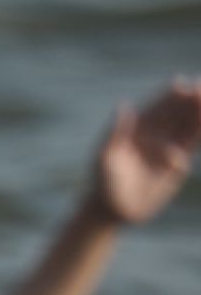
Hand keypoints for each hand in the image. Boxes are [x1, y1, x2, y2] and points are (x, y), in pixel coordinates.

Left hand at [90, 78, 200, 224]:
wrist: (112, 209)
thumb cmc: (103, 181)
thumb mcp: (105, 156)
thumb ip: (115, 132)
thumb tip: (124, 105)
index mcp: (137, 128)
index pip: (157, 107)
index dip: (170, 95)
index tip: (181, 84)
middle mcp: (155, 134)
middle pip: (177, 112)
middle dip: (190, 100)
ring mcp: (168, 147)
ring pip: (188, 126)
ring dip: (199, 114)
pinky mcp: (177, 163)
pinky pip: (192, 144)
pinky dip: (200, 133)